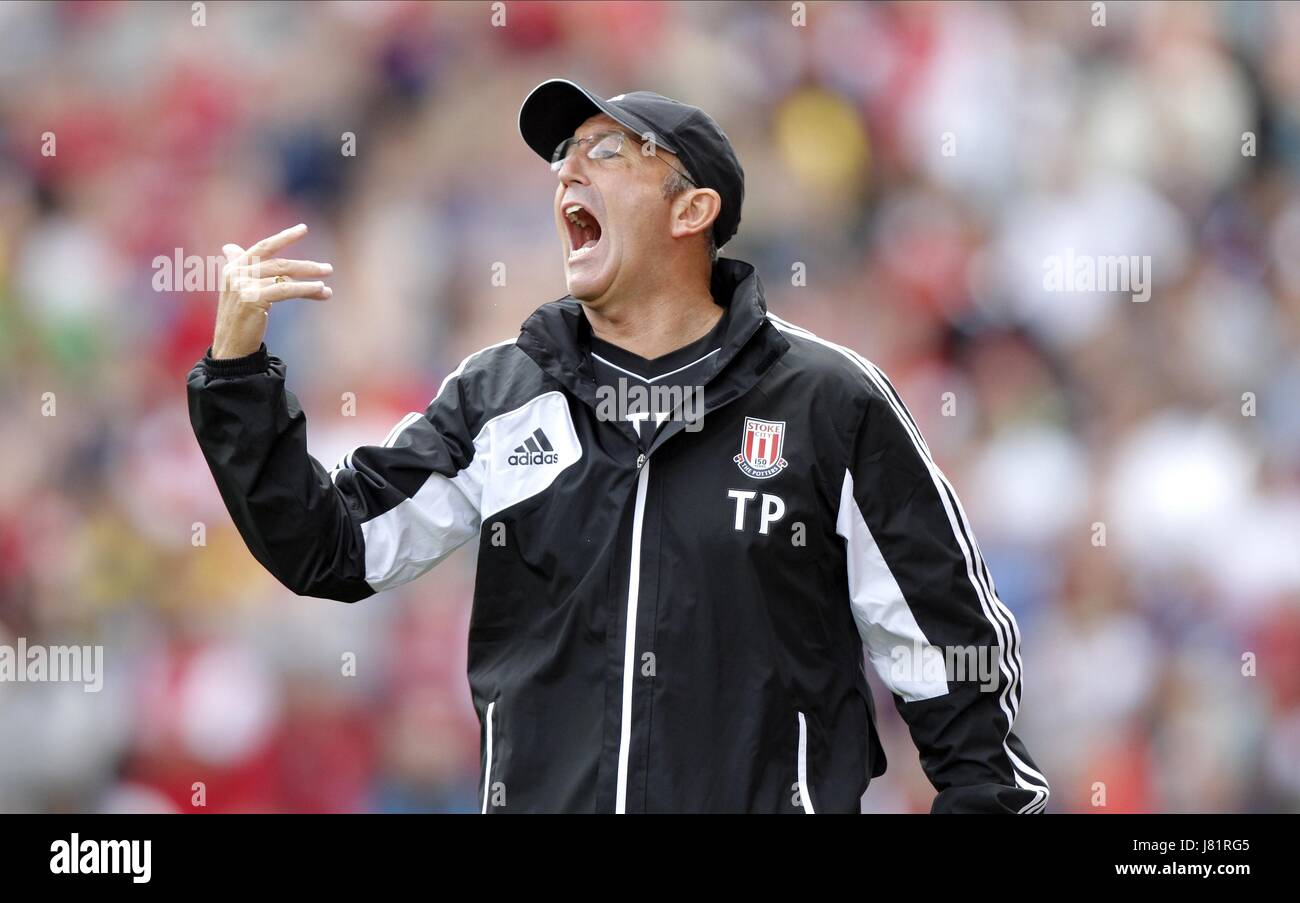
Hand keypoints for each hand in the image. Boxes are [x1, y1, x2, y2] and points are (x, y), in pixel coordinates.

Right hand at [211, 223, 333, 359]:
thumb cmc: (238, 319)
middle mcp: (236, 273)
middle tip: (328, 269)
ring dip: (310, 280)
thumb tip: (229, 246)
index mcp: (233, 267)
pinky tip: (320, 290)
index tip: (303, 228)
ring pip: (285, 277)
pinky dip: (304, 289)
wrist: (231, 347)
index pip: (263, 247)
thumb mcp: (237, 290)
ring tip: (327, 284)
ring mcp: (242, 285)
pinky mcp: (252, 299)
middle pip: (279, 263)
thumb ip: (239, 268)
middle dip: (306, 266)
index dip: (284, 237)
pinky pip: (285, 290)